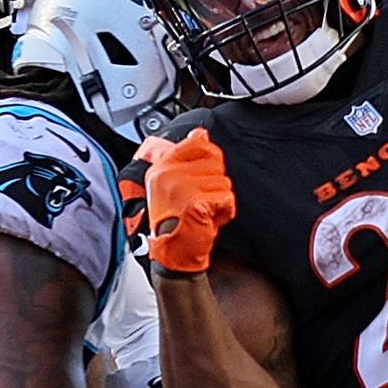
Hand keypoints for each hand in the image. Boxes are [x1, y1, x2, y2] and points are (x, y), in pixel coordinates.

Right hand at [135, 130, 233, 275]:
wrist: (174, 255)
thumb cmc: (174, 222)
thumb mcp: (172, 185)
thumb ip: (185, 156)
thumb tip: (200, 132)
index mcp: (161, 167)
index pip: (196, 142)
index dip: (208, 157)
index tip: (201, 175)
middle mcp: (167, 174)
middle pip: (215, 162)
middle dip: (214, 184)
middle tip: (199, 201)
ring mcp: (180, 188)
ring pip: (223, 181)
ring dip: (219, 199)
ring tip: (202, 212)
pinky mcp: (194, 203)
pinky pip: (226, 198)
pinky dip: (224, 212)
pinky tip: (208, 220)